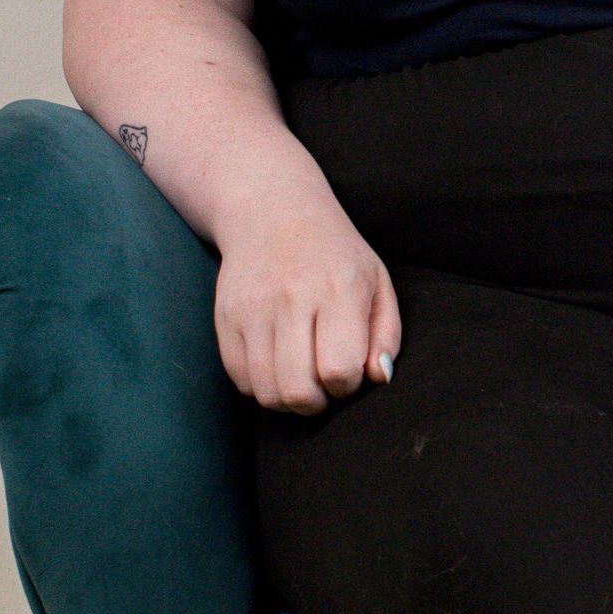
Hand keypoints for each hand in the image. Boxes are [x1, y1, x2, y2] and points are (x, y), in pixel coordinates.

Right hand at [213, 183, 401, 413]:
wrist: (272, 211)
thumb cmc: (335, 254)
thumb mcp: (377, 282)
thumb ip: (387, 334)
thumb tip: (378, 378)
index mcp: (339, 290)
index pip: (339, 369)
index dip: (348, 385)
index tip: (349, 370)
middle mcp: (292, 298)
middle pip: (298, 390)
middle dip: (317, 403)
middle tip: (323, 385)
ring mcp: (253, 309)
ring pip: (266, 392)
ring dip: (288, 400)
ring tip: (301, 379)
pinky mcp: (225, 318)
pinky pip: (240, 379)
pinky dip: (261, 386)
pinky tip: (277, 367)